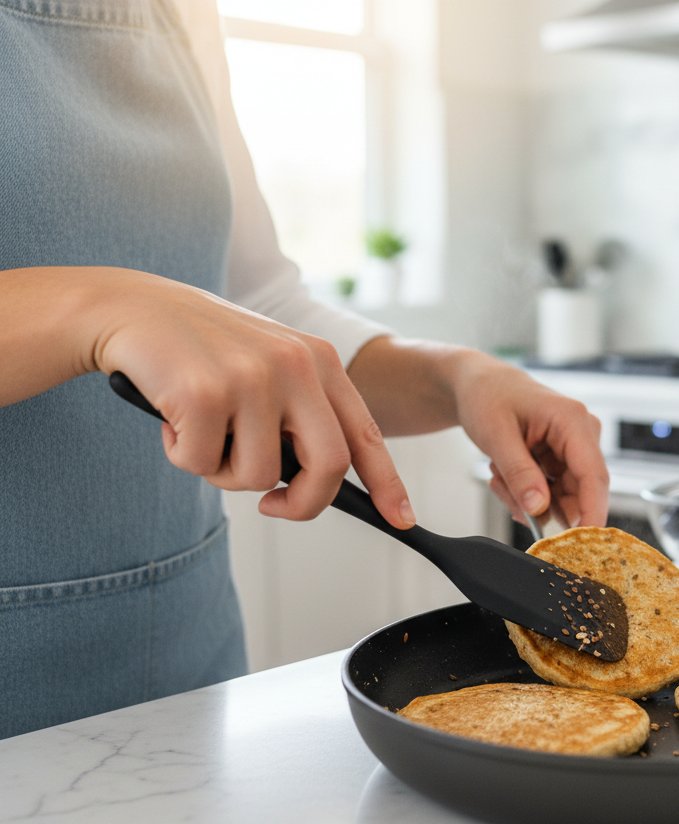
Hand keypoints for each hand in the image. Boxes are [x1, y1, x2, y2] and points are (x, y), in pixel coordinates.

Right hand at [89, 269, 413, 525]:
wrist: (132, 307)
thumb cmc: (202, 349)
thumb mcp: (268, 367)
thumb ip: (300, 414)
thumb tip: (317, 483)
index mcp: (320, 360)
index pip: (366, 432)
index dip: (387, 481)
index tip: (401, 516)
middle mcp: (296, 365)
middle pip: (329, 466)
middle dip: (303, 504)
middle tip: (273, 506)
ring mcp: (253, 377)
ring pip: (258, 476)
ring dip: (223, 472)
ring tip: (201, 431)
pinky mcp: (205, 393)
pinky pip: (202, 465)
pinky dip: (181, 455)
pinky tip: (170, 417)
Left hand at [449, 355, 608, 529]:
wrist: (478, 384)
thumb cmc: (488, 395)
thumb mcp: (496, 435)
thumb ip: (520, 473)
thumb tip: (539, 508)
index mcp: (572, 420)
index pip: (594, 476)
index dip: (593, 513)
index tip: (583, 545)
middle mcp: (581, 433)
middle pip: (580, 492)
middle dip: (544, 506)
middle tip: (508, 498)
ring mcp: (574, 447)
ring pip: (563, 496)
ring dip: (529, 499)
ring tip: (500, 477)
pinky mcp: (563, 458)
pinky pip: (552, 491)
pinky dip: (527, 493)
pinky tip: (505, 476)